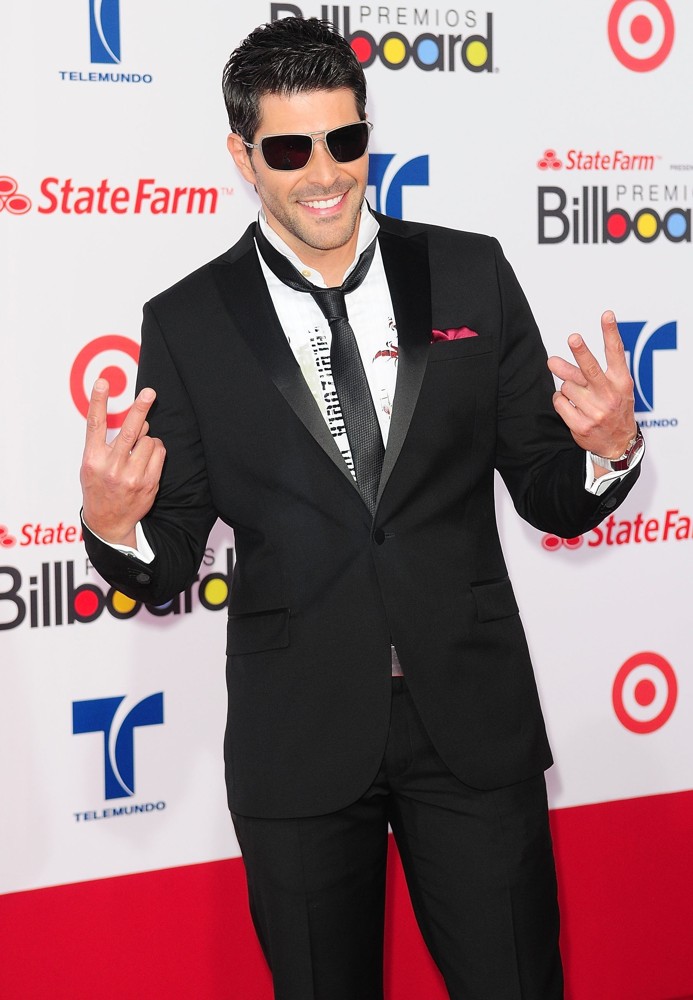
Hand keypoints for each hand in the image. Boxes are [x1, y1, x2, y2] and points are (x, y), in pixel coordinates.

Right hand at [80, 379, 165, 545]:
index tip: (102, 382)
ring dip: (147, 440)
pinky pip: (160, 453)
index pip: (95, 424)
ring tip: (138, 453)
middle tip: (150, 392)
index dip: (98, 401)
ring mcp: (131, 476)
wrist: (108, 522)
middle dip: (140, 409)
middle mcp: (111, 467)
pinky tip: (147, 460)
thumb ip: (109, 443)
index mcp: (93, 459)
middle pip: (130, 431)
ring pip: (149, 441)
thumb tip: (141, 422)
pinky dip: (156, 450)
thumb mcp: (93, 465)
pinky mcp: (148, 483)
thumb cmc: (99, 487)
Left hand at [547, 311, 636, 468]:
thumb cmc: (614, 408)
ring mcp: (596, 412)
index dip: (611, 332)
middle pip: (590, 369)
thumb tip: (552, 361)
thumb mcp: (612, 388)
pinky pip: (559, 403)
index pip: (616, 353)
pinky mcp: (582, 425)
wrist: (619, 444)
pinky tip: (572, 407)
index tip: (606, 315)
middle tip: (573, 338)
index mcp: (621, 382)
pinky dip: (560, 401)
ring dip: (568, 388)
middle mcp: (610, 396)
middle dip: (581, 352)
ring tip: (579, 397)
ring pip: (567, 386)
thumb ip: (585, 372)